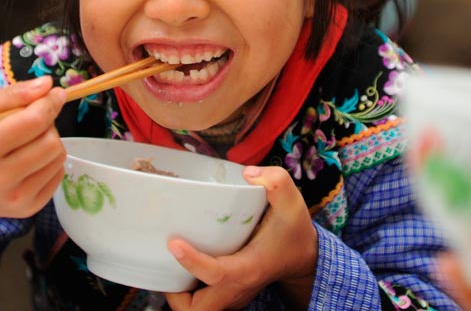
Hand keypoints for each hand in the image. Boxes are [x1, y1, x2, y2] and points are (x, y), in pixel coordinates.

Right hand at [0, 76, 66, 253]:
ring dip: (50, 141)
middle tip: (29, 123)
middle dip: (47, 124)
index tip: (53, 93)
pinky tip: (29, 161)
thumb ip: (12, 94)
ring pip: (59, 156)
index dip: (49, 103)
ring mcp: (16, 198)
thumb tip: (48, 85)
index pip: (34, 121)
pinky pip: (58, 174)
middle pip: (51, 140)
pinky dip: (49, 161)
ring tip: (26, 143)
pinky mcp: (30, 208)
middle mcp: (0, 180)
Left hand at [165, 166, 316, 310]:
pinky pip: (202, 303)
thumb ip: (277, 182)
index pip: (216, 274)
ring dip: (179, 294)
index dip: (191, 261)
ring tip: (171, 262)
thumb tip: (248, 174)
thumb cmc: (293, 231)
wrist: (304, 257)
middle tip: (166, 264)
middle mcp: (237, 289)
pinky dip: (188, 292)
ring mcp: (233, 296)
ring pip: (196, 310)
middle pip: (196, 310)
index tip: (174, 242)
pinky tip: (185, 263)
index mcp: (249, 268)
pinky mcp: (229, 295)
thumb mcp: (292, 203)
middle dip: (175, 295)